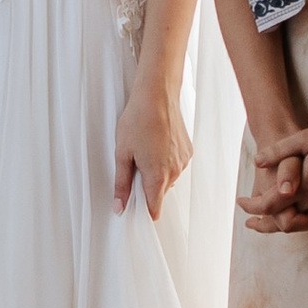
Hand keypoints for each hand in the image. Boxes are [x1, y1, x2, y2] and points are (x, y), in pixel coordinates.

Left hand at [114, 78, 192, 216]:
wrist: (157, 96)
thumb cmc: (137, 120)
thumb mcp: (122, 154)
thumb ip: (121, 184)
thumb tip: (119, 207)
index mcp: (157, 176)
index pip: (154, 209)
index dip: (143, 211)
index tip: (134, 207)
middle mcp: (174, 172)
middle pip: (159, 193)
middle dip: (146, 186)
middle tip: (134, 165)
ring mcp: (183, 162)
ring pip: (168, 179)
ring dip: (157, 172)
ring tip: (145, 150)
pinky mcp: (188, 151)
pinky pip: (175, 165)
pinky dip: (166, 161)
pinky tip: (156, 144)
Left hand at [250, 118, 307, 231]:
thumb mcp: (303, 139)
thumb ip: (279, 151)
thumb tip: (256, 161)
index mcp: (301, 188)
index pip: (269, 206)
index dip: (251, 206)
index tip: (240, 202)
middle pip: (284, 222)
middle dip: (264, 223)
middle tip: (250, 222)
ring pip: (303, 220)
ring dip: (286, 220)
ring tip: (275, 216)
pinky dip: (306, 215)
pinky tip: (304, 208)